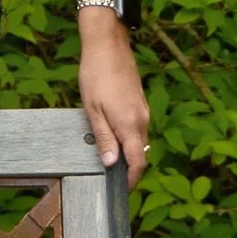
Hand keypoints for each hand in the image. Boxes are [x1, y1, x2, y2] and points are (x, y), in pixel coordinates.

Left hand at [76, 9, 150, 180]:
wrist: (108, 46)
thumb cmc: (96, 76)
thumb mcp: (93, 111)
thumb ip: (104, 138)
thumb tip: (112, 164)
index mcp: (130, 125)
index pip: (138, 163)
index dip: (132, 181)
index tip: (122, 191)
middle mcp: (142, 120)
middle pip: (140, 154)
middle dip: (128, 169)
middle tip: (111, 179)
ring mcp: (143, 111)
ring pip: (139, 140)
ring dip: (127, 152)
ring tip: (108, 159)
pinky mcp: (140, 104)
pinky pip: (137, 128)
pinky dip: (128, 138)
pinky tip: (112, 136)